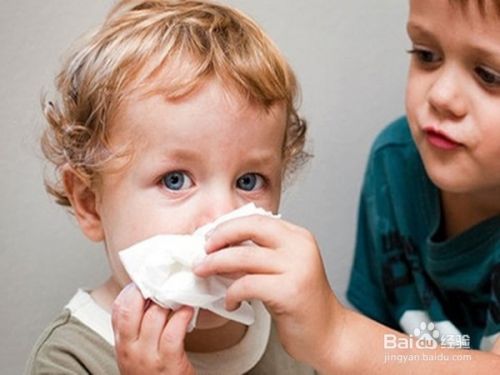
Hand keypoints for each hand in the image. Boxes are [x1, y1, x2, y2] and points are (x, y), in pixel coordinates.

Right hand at [111, 284, 194, 374]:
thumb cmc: (154, 373)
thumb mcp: (136, 351)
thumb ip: (138, 328)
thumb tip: (151, 297)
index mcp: (122, 343)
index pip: (118, 309)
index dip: (132, 290)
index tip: (147, 280)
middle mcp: (130, 349)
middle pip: (132, 308)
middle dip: (148, 290)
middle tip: (164, 281)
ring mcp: (148, 356)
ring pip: (154, 316)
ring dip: (170, 301)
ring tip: (180, 293)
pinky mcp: (168, 363)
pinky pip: (173, 332)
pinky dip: (182, 317)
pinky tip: (189, 310)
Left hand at [194, 215, 345, 365]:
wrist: (329, 334)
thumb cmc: (301, 303)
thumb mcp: (283, 269)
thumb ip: (260, 254)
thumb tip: (221, 247)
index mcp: (299, 237)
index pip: (258, 219)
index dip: (229, 225)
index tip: (210, 236)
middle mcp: (300, 247)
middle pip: (250, 228)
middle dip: (219, 236)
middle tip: (202, 251)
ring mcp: (297, 268)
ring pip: (243, 257)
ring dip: (215, 264)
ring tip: (203, 272)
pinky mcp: (290, 292)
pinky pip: (247, 285)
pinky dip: (231, 293)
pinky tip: (231, 303)